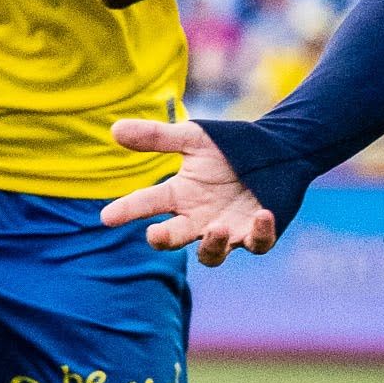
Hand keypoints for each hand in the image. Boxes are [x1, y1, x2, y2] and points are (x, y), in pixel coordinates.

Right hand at [103, 118, 274, 263]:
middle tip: (155, 234)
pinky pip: (258, 243)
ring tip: (217, 227)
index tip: (108, 217)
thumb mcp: (193, 139)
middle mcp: (199, 219)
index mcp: (180, 196)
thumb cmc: (228, 148)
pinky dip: (259, 233)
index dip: (127, 211)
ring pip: (212, 254)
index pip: (146, 204)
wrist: (275, 152)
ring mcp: (228, 230)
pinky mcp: (258, 234)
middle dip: (164, 238)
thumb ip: (157, 137)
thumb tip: (115, 128)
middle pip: (174, 237)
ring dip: (212, 244)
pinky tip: (261, 215)